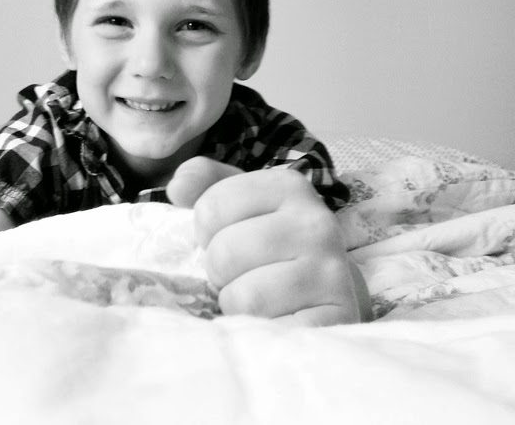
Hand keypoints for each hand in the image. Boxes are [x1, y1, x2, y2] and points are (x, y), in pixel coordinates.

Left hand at [167, 157, 363, 325]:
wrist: (325, 289)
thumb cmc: (270, 241)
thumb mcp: (240, 202)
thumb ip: (203, 183)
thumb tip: (177, 187)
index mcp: (288, 186)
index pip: (212, 207)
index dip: (205, 231)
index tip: (225, 237)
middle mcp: (315, 223)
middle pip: (224, 251)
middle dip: (218, 270)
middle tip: (238, 273)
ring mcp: (330, 271)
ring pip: (245, 296)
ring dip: (236, 303)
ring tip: (254, 297)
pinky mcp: (336, 317)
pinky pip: (269, 330)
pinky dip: (259, 331)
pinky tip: (272, 319)